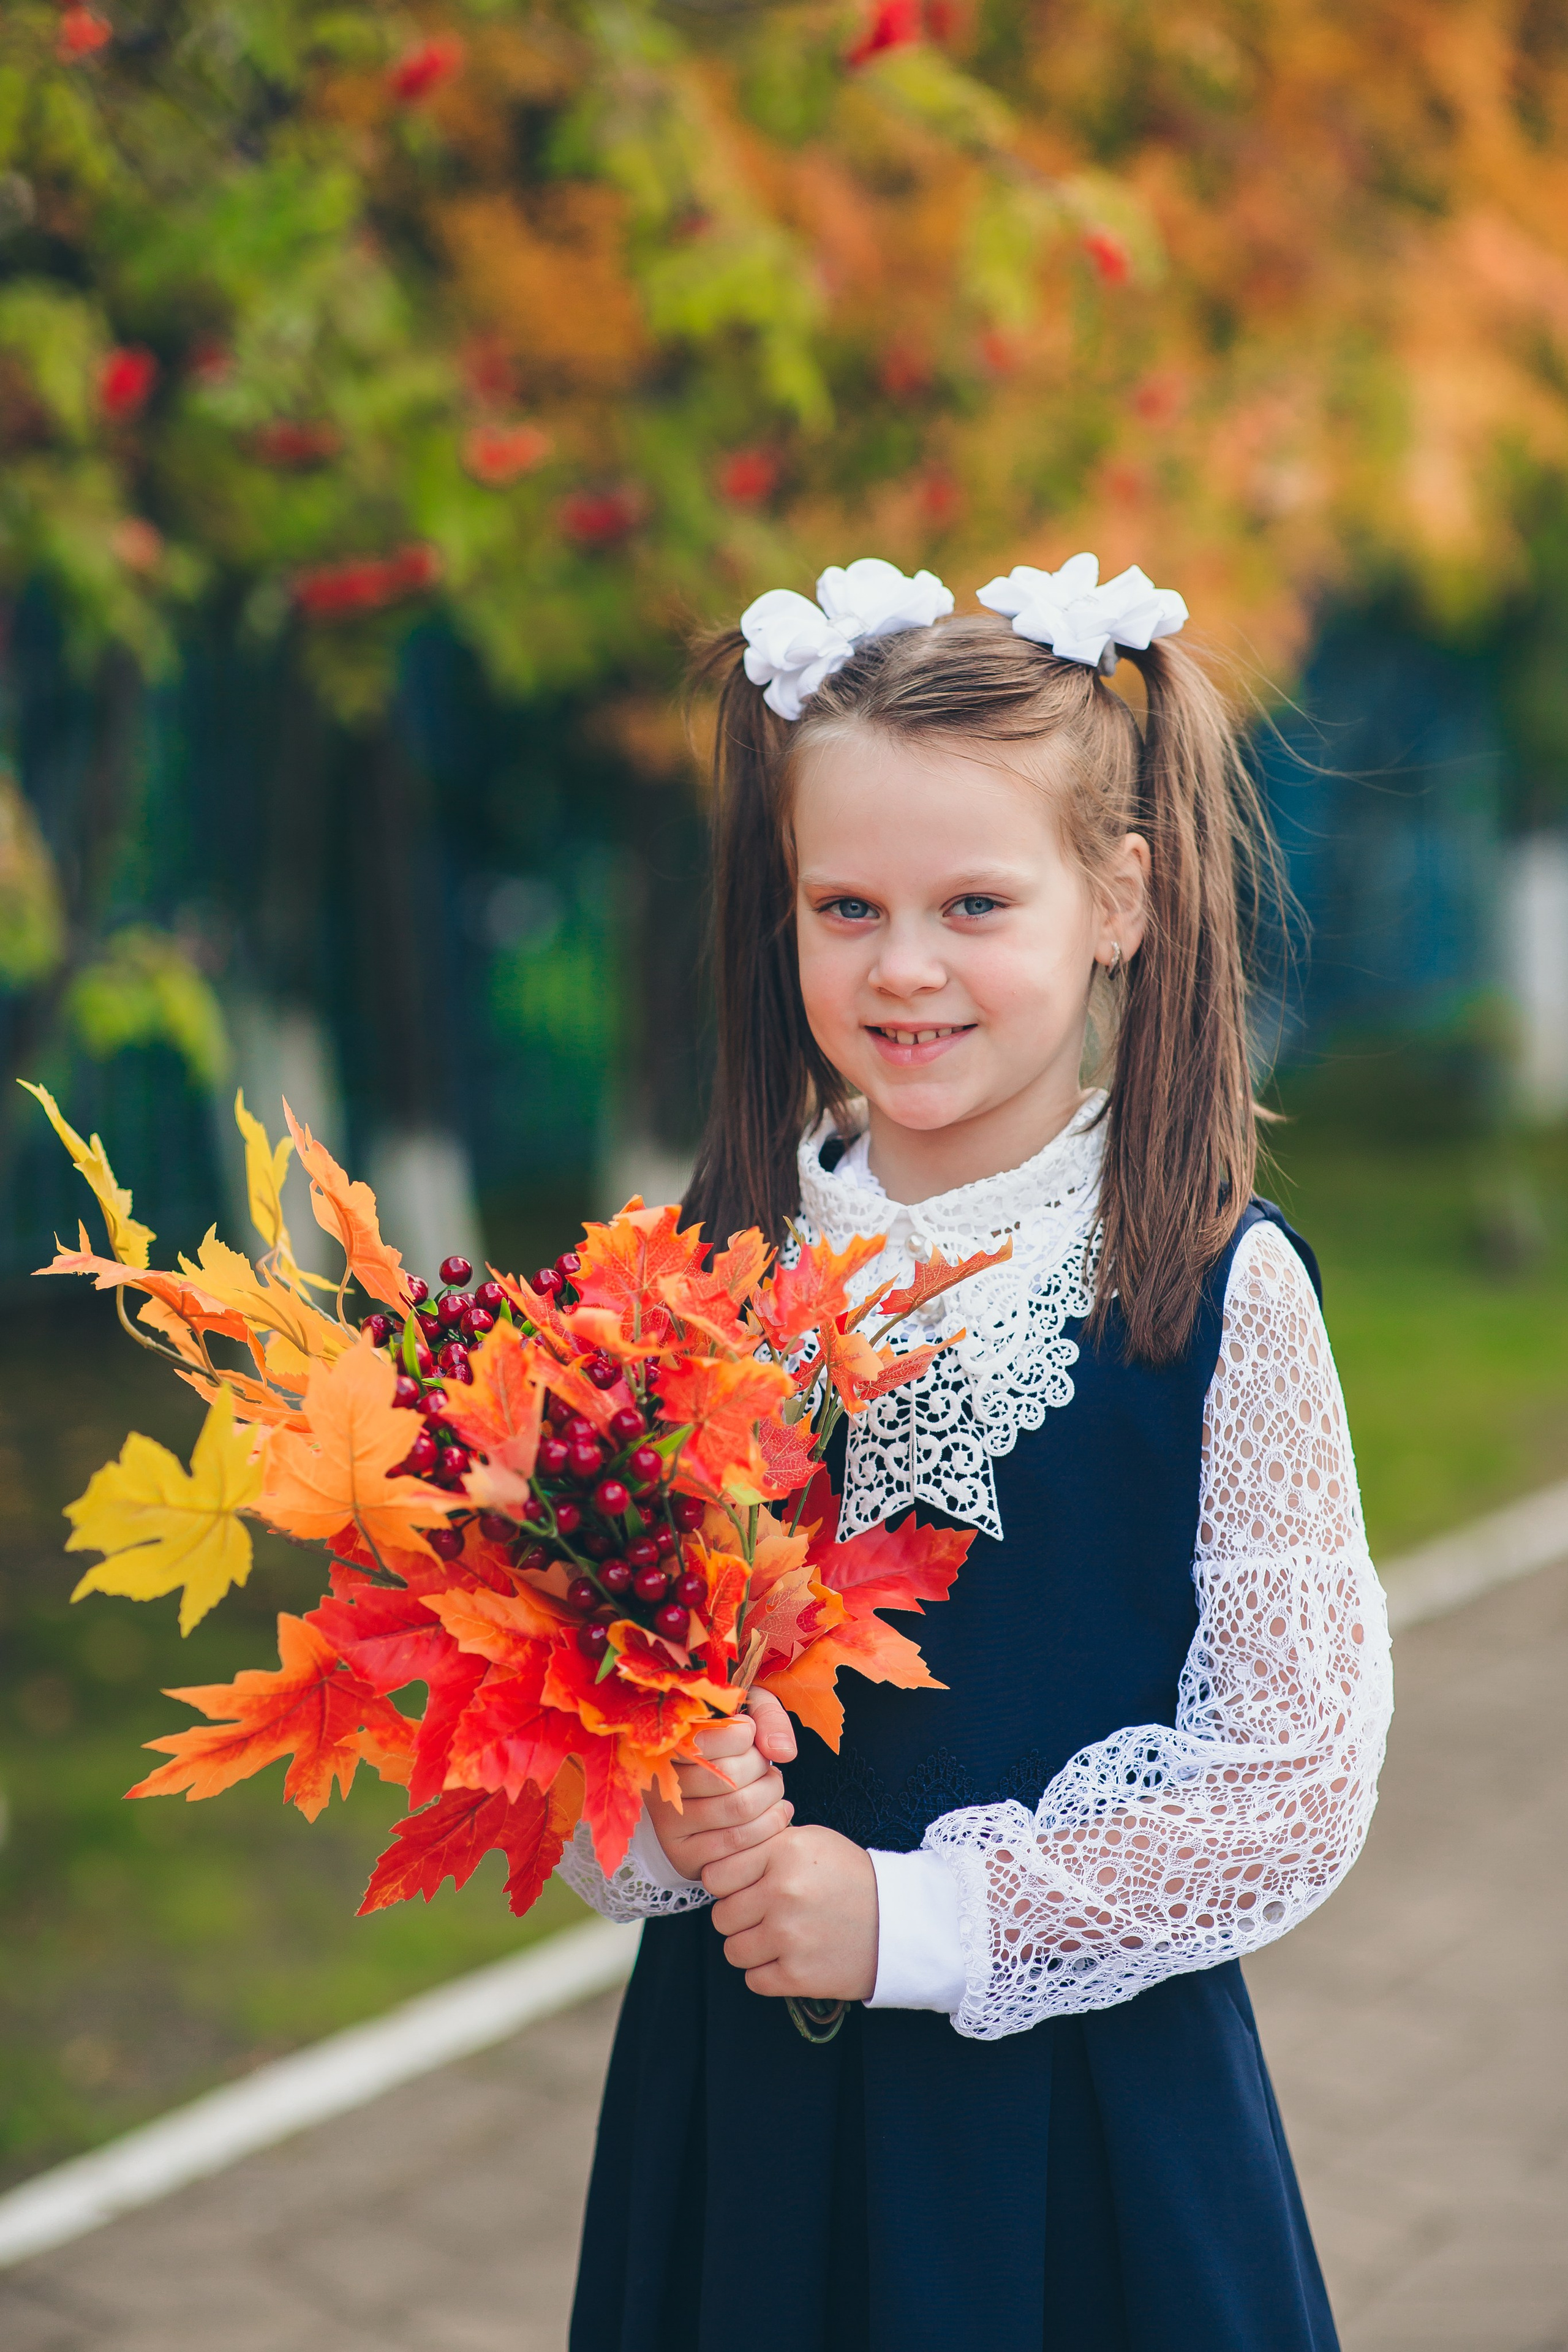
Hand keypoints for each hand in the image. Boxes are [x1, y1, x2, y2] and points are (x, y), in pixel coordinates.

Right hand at [646, 1688, 797, 1883]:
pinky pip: (737, 1842)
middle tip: (767, 1765)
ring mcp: (668, 1824)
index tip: (750, 1733)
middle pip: (729, 1776)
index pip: (706, 1739)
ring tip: (774, 1786)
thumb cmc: (728, 1746)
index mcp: (664, 1745)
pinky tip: (777, 1812)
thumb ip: (767, 1718)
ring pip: (739, 1809)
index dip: (742, 1734)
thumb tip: (782, 1752)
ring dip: (771, 1795)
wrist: (710, 1786)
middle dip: (761, 1767)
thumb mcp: (745, 1713)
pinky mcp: (683, 1855)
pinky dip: (770, 1825)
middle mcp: (658, 1785)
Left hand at [705, 1824, 878, 2001]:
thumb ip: (765, 1845)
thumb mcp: (811, 1842)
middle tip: (765, 1916)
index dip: (727, 1885)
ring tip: (778, 1938)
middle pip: (722, 1916)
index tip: (743, 1889)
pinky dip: (767, 1974)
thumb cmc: (850, 1878)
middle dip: (739, 1918)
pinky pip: (753, 1980)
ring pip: (733, 1951)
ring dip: (751, 1948)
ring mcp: (789, 1936)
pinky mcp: (798, 1975)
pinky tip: (789, 1959)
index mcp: (783, 1852)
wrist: (899, 1922)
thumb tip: (720, 1860)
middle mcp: (782, 1892)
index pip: (715, 1876)